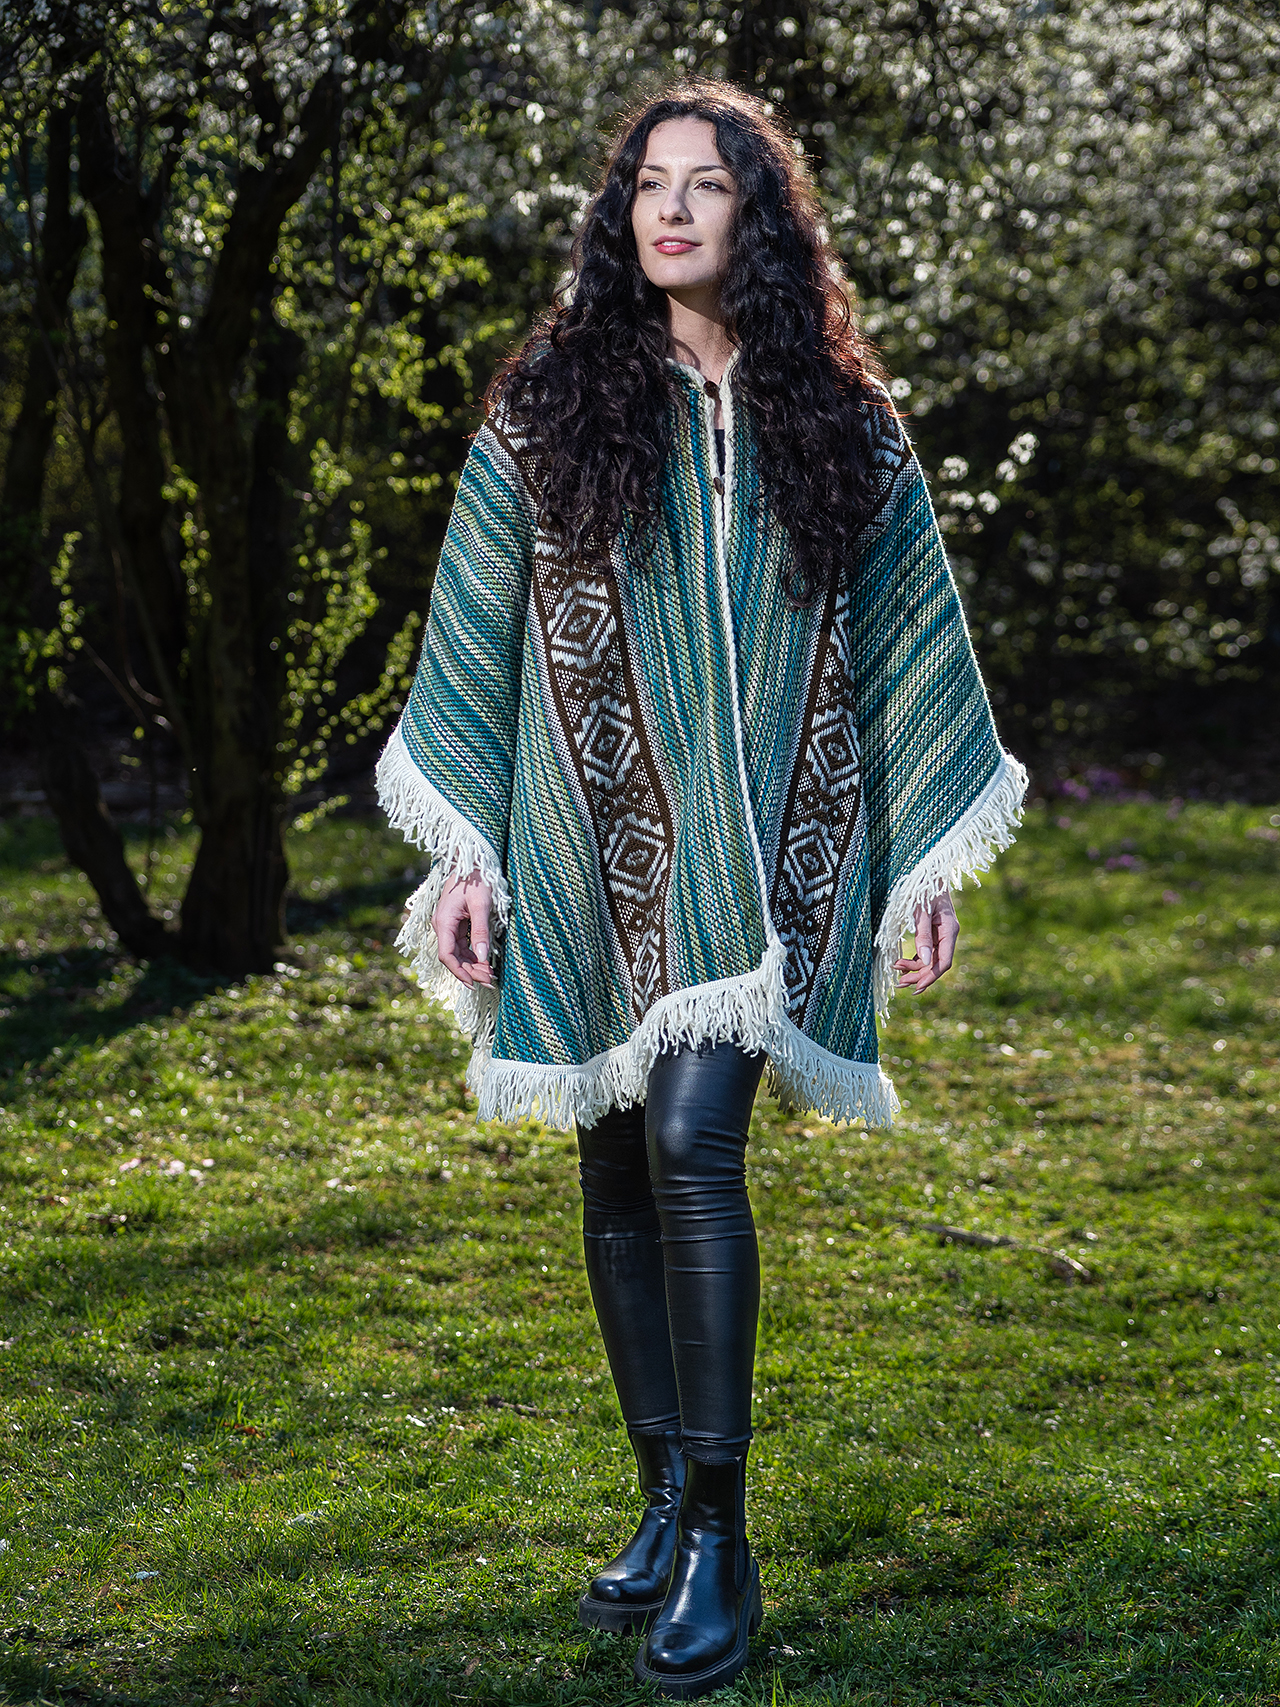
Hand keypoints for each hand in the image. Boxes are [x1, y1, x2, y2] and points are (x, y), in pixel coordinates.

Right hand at [432, 869, 494, 986]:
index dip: (459, 972)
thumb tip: (483, 958)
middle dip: (470, 970)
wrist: (472, 859)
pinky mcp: (455, 922)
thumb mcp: (481, 904)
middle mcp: (442, 925)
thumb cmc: (477, 878)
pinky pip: (461, 943)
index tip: (474, 983)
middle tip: (490, 981)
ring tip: (490, 974)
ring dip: (472, 964)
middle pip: (452, 956)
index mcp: (444, 922)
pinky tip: (484, 961)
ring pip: (457, 952)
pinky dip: (472, 954)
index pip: (447, 955)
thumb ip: (481, 931)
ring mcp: (448, 924)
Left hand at [893, 890, 958, 992]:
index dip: (931, 977)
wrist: (928, 872)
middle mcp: (948, 935)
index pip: (944, 962)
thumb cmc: (924, 887)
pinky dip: (914, 958)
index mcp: (950, 930)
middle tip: (899, 983)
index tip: (916, 988)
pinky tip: (901, 962)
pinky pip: (926, 951)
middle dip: (919, 975)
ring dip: (914, 968)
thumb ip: (923, 934)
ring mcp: (941, 934)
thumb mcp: (921, 910)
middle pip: (936, 964)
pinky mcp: (933, 932)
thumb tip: (925, 959)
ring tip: (896, 971)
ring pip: (930, 959)